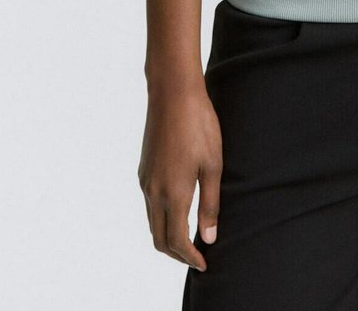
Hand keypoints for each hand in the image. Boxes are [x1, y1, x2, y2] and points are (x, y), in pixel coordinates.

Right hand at [138, 83, 222, 272]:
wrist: (173, 93)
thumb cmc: (199, 125)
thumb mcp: (213, 165)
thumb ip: (210, 204)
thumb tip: (208, 238)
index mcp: (173, 194)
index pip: (176, 241)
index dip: (190, 257)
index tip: (204, 264)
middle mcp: (153, 192)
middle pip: (159, 238)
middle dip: (176, 253)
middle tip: (197, 256)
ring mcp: (145, 180)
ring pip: (152, 222)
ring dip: (167, 236)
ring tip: (190, 236)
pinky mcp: (143, 169)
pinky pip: (149, 204)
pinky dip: (162, 217)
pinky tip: (179, 209)